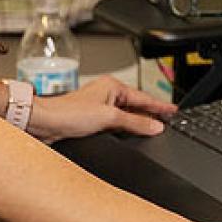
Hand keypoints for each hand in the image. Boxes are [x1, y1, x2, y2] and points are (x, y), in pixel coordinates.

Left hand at [28, 75, 176, 142]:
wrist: (46, 123)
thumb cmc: (69, 113)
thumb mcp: (109, 118)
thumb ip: (134, 122)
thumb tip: (155, 126)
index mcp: (112, 86)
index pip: (144, 97)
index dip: (160, 106)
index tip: (174, 111)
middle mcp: (106, 94)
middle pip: (136, 105)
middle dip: (151, 114)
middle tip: (169, 121)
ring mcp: (100, 106)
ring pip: (126, 115)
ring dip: (138, 122)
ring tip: (155, 129)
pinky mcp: (93, 119)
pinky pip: (117, 123)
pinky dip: (126, 129)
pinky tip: (131, 135)